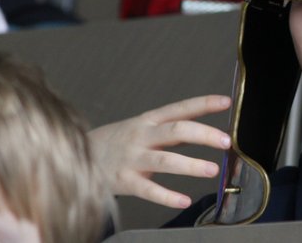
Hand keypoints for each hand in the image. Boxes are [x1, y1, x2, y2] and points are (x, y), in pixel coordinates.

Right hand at [88, 95, 232, 208]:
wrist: (75, 156)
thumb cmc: (118, 142)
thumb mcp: (142, 128)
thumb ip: (171, 130)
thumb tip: (205, 131)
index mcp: (149, 120)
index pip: (180, 108)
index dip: (203, 104)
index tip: (226, 102)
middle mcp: (142, 136)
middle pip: (177, 131)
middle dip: (204, 134)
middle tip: (226, 141)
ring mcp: (132, 158)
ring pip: (165, 160)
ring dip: (190, 165)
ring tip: (212, 170)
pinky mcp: (124, 181)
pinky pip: (148, 190)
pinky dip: (167, 196)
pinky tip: (185, 200)